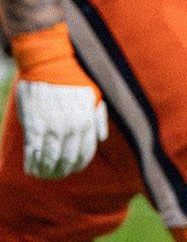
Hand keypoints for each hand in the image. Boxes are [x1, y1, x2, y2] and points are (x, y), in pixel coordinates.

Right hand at [8, 24, 107, 179]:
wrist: (48, 66)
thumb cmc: (72, 81)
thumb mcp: (93, 98)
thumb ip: (97, 120)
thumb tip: (101, 139)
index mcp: (86, 122)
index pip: (84, 154)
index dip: (77, 165)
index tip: (71, 170)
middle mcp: (71, 128)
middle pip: (67, 160)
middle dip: (61, 171)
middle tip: (55, 176)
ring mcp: (51, 128)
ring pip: (50, 159)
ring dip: (46, 171)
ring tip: (42, 175)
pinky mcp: (33, 126)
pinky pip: (33, 151)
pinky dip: (32, 163)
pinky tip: (31, 169)